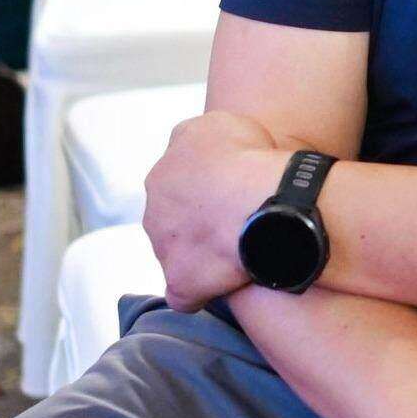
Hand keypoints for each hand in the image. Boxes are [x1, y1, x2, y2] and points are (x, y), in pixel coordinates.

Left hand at [140, 106, 294, 309]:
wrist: (262, 204)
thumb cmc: (249, 161)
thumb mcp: (222, 123)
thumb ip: (202, 137)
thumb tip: (203, 150)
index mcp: (163, 173)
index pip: (176, 183)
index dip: (204, 189)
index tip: (228, 192)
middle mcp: (154, 209)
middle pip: (171, 219)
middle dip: (197, 221)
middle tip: (234, 222)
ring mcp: (164, 248)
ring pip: (177, 254)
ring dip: (201, 255)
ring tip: (238, 252)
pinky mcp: (180, 281)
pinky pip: (186, 293)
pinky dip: (202, 292)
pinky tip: (227, 285)